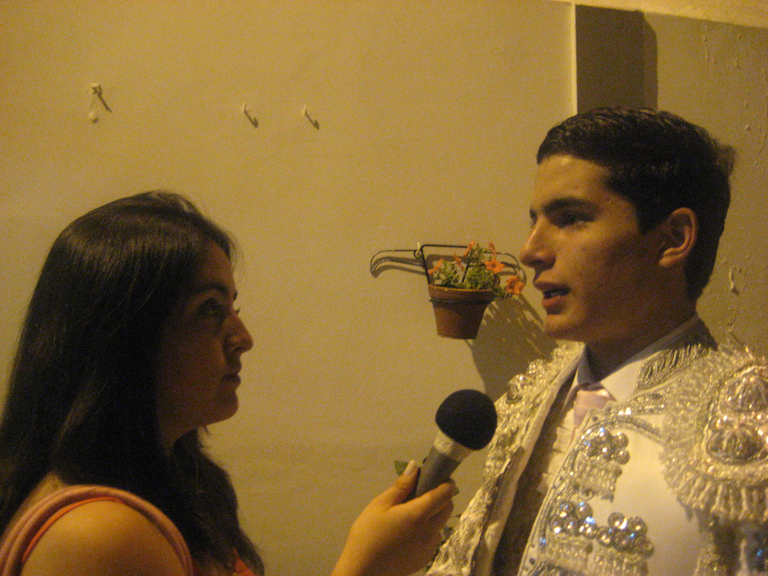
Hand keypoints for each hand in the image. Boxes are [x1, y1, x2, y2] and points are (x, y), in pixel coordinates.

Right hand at [331, 461, 454, 575]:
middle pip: (447, 507)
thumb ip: (401, 486)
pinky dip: (428, 530)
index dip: (446, 482)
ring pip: (442, 523)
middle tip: (422, 494)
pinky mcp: (426, 558)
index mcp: (419, 514)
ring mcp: (430, 546)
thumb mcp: (380, 505)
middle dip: (441, 497)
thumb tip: (415, 466)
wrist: (364, 571)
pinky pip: (434, 537)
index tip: (437, 477)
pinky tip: (409, 532)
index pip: (445, 493)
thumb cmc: (368, 534)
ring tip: (411, 515)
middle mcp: (431, 530)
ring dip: (435, 514)